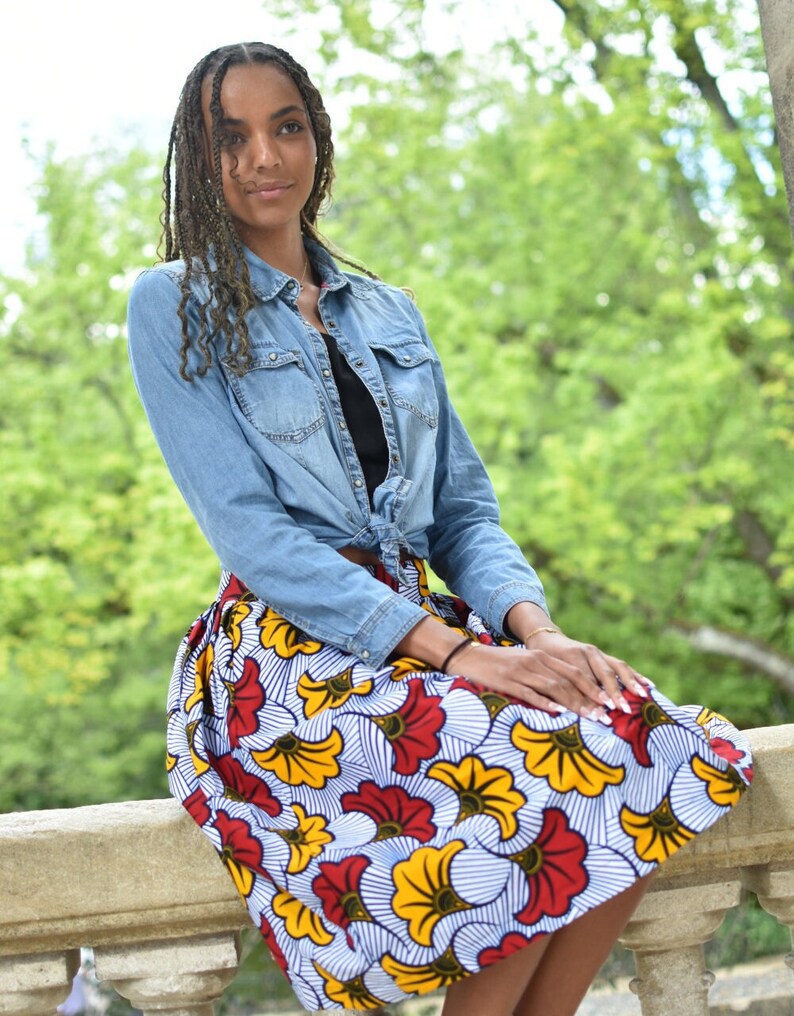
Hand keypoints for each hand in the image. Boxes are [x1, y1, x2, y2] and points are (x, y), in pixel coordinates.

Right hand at [453, 632, 651, 723]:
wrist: (467, 656)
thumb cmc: (496, 665)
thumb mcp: (523, 666)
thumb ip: (542, 676)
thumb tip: (564, 696)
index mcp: (541, 657)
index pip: (574, 672)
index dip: (593, 687)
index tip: (609, 704)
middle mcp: (535, 661)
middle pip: (569, 681)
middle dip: (590, 699)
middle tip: (606, 717)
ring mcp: (522, 671)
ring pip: (555, 688)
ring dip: (575, 704)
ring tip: (591, 719)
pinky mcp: (508, 681)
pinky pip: (531, 693)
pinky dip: (546, 703)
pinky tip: (559, 713)